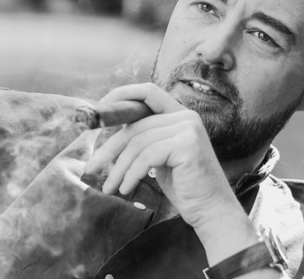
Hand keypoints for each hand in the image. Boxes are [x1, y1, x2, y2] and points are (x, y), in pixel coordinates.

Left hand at [83, 83, 258, 263]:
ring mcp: (188, 129)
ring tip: (110, 188)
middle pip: (135, 126)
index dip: (121, 96)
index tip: (98, 113)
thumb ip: (144, 139)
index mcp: (179, 114)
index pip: (147, 92)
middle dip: (109, 149)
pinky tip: (126, 189)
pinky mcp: (187, 145)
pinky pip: (147, 157)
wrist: (212, 210)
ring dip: (119, 169)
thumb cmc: (184, 186)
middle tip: (91, 168)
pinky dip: (132, 174)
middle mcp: (186, 116)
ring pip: (138, 144)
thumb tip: (109, 134)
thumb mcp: (161, 157)